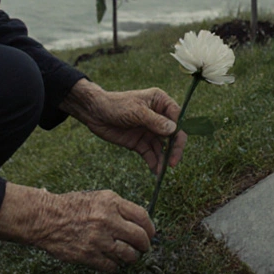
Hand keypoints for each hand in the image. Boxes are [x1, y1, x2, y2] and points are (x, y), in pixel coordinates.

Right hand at [0, 184, 152, 272]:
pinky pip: (112, 267)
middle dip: (145, 246)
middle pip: (139, 238)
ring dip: (131, 258)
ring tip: (128, 257)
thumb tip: (139, 222)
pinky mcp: (89, 255)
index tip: (150, 234)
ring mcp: (98, 239)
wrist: (46, 218)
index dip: (150, 228)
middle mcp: (107, 220)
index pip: (142, 216)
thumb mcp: (98, 197)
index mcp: (112, 203)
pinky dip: (115, 267)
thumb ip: (119, 207)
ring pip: (128, 255)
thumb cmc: (71, 206)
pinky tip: (112, 263)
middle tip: (143, 248)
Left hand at [60, 80, 185, 174]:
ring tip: (161, 171)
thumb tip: (174, 129)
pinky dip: (153, 162)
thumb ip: (155, 121)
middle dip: (174, 149)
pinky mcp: (140, 142)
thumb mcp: (136, 112)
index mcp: (160, 102)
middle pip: (172, 135)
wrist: (94, 113)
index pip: (177, 117)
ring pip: (162, 147)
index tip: (176, 144)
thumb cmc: (115, 105)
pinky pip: (150, 154)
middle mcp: (158, 116)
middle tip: (172, 163)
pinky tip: (155, 171)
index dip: (179, 131)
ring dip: (163, 159)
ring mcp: (149, 130)